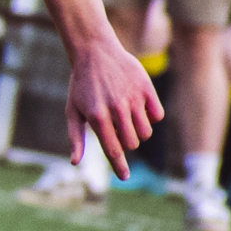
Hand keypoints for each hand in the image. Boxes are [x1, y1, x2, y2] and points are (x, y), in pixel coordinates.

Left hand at [62, 28, 160, 176]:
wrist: (95, 53)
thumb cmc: (81, 85)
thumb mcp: (73, 111)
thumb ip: (75, 138)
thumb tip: (75, 163)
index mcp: (97, 117)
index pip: (112, 150)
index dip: (119, 166)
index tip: (124, 177)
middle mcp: (116, 109)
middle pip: (132, 143)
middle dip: (126, 143)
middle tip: (117, 130)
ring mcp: (133, 99)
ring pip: (146, 132)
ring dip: (138, 132)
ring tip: (127, 119)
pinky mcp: (147, 89)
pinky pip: (157, 115)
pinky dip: (151, 118)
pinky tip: (140, 110)